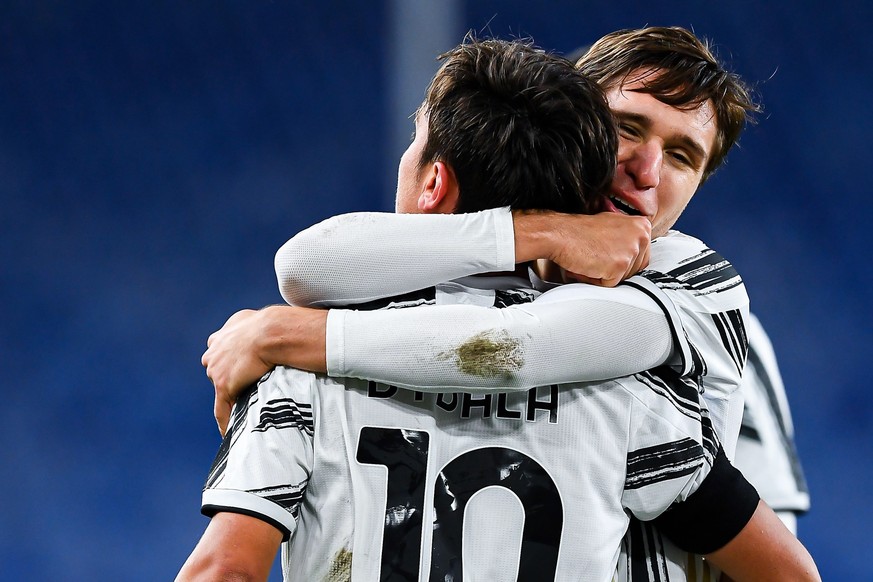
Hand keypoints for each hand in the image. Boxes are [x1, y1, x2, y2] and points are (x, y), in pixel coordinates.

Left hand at [202, 309, 270, 435]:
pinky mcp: (223, 385)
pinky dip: (225, 421)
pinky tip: (229, 432)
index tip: (239, 372)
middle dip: (230, 381)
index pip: (219, 357)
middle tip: (248, 390)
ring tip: (244, 410)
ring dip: (231, 399)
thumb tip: (252, 333)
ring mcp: (216, 371)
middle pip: (217, 374)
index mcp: (217, 339)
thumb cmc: (265, 324)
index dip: (229, 365)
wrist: (269, 332)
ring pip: (221, 391)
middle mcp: (212, 355)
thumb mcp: (248, 318)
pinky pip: (221, 409)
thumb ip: (241, 326)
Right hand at [514, 211, 650, 286]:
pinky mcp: (619, 266)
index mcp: (642, 225)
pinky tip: (588, 266)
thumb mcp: (612, 224)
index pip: (642, 256)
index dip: (620, 260)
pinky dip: (597, 280)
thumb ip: (629, 236)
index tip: (606, 252)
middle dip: (614, 269)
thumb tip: (635, 252)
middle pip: (635, 269)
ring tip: (591, 259)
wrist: (560, 234)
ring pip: (623, 278)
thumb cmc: (580, 231)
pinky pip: (611, 284)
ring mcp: (632, 251)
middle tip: (596, 255)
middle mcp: (641, 236)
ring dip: (605, 274)